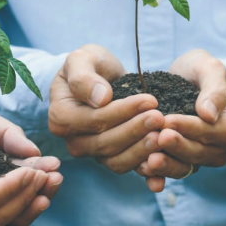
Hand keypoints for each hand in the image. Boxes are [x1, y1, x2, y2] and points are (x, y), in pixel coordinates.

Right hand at [49, 44, 164, 180]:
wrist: (100, 77)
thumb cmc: (88, 65)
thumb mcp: (81, 58)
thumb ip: (84, 77)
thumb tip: (101, 99)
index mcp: (61, 117)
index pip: (94, 120)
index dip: (123, 112)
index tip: (149, 100)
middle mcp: (73, 140)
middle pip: (106, 143)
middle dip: (136, 130)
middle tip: (160, 118)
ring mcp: (92, 153)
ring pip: (117, 160)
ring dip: (142, 149)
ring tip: (164, 134)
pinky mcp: (110, 158)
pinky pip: (128, 167)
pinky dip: (146, 167)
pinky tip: (163, 158)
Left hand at [136, 50, 225, 190]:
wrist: (183, 78)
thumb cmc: (199, 70)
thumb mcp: (209, 67)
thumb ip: (214, 88)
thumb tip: (209, 114)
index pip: (215, 131)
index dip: (192, 128)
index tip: (169, 120)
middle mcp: (220, 147)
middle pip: (200, 153)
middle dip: (178, 146)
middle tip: (158, 137)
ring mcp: (200, 157)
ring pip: (186, 167)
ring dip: (168, 166)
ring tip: (149, 159)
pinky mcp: (180, 161)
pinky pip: (171, 171)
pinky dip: (158, 175)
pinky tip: (143, 169)